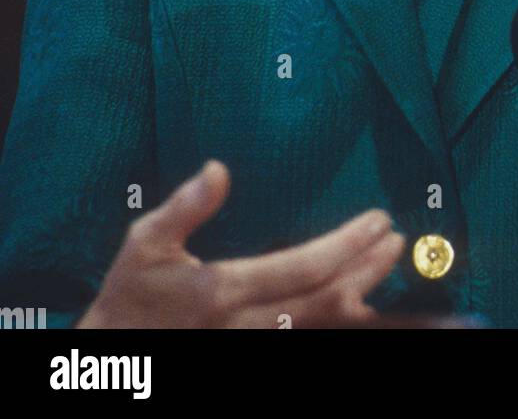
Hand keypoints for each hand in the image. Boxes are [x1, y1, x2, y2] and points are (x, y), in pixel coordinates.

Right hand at [75, 160, 405, 327]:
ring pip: (324, 329)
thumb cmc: (130, 293)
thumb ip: (185, 206)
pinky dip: (340, 325)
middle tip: (396, 240)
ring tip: (388, 265)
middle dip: (368, 270)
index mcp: (223, 291)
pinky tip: (360, 306)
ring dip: (364, 298)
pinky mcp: (253, 357)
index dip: (349, 245)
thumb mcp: (144, 243)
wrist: (113, 356)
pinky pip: (309, 343)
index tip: (378, 221)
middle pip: (327, 302)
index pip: (305, 268)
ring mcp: (253, 349)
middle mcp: (246, 326)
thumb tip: (218, 168)